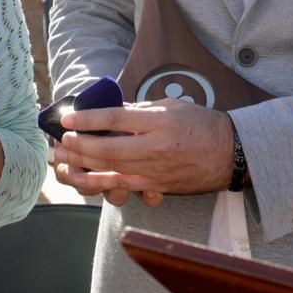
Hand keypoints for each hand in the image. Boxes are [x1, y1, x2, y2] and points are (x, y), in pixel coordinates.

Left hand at [51, 98, 234, 203]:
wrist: (231, 154)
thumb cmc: (202, 124)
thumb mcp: (172, 107)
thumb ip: (141, 110)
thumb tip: (111, 112)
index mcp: (160, 122)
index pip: (116, 119)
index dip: (88, 118)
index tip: (68, 117)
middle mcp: (156, 147)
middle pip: (109, 147)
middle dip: (80, 144)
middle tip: (61, 138)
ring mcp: (156, 170)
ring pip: (112, 168)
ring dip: (84, 164)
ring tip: (64, 157)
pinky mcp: (158, 186)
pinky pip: (124, 185)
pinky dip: (100, 182)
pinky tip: (83, 179)